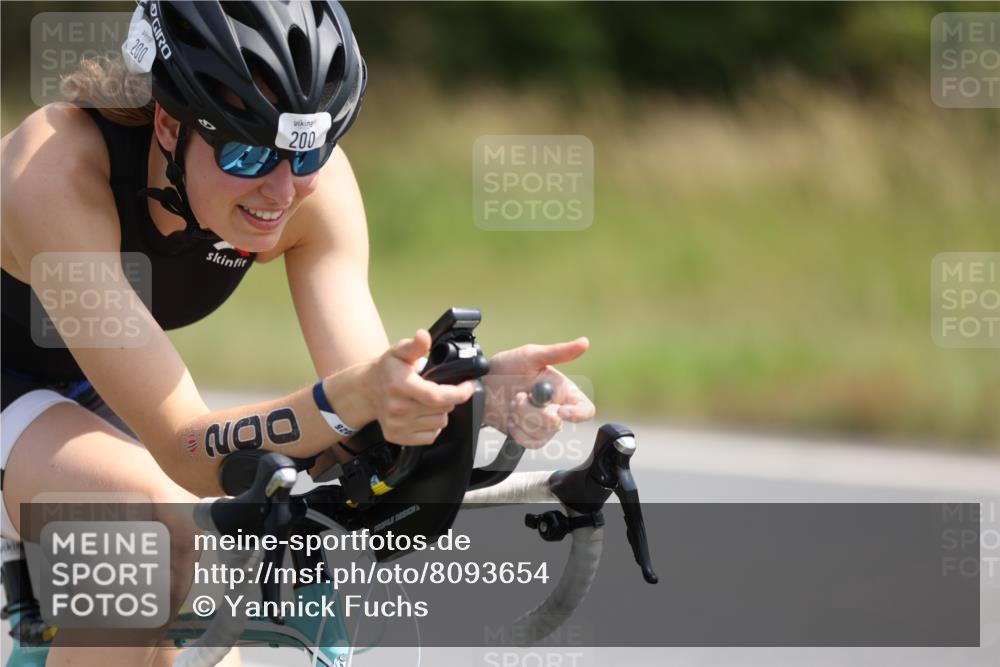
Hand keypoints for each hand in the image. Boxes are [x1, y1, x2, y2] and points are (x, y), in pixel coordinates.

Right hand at [363, 330, 476, 444]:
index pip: (436, 396)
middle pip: (442, 409)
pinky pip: (430, 436)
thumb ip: (415, 345)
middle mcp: (397, 408)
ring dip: (441, 412)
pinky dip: (432, 426)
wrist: (366, 390)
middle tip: (438, 388)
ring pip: (439, 423)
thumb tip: (424, 336)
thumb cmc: (387, 369)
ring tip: (429, 401)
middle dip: (448, 398)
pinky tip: (423, 413)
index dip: (458, 393)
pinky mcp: (397, 437)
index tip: (468, 386)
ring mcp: (397, 425)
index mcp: (400, 385)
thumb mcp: (399, 351)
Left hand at [484, 337, 595, 448]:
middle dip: (533, 411)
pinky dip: (518, 431)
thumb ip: (558, 352)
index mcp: (562, 390)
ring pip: (543, 434)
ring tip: (513, 404)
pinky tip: (511, 418)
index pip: (585, 409)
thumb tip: (584, 342)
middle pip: (557, 423)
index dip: (578, 414)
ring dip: (523, 418)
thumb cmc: (507, 366)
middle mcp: (555, 408)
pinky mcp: (527, 435)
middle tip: (519, 396)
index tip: (560, 410)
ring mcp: (541, 424)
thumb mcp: (531, 355)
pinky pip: (531, 443)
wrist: (482, 385)